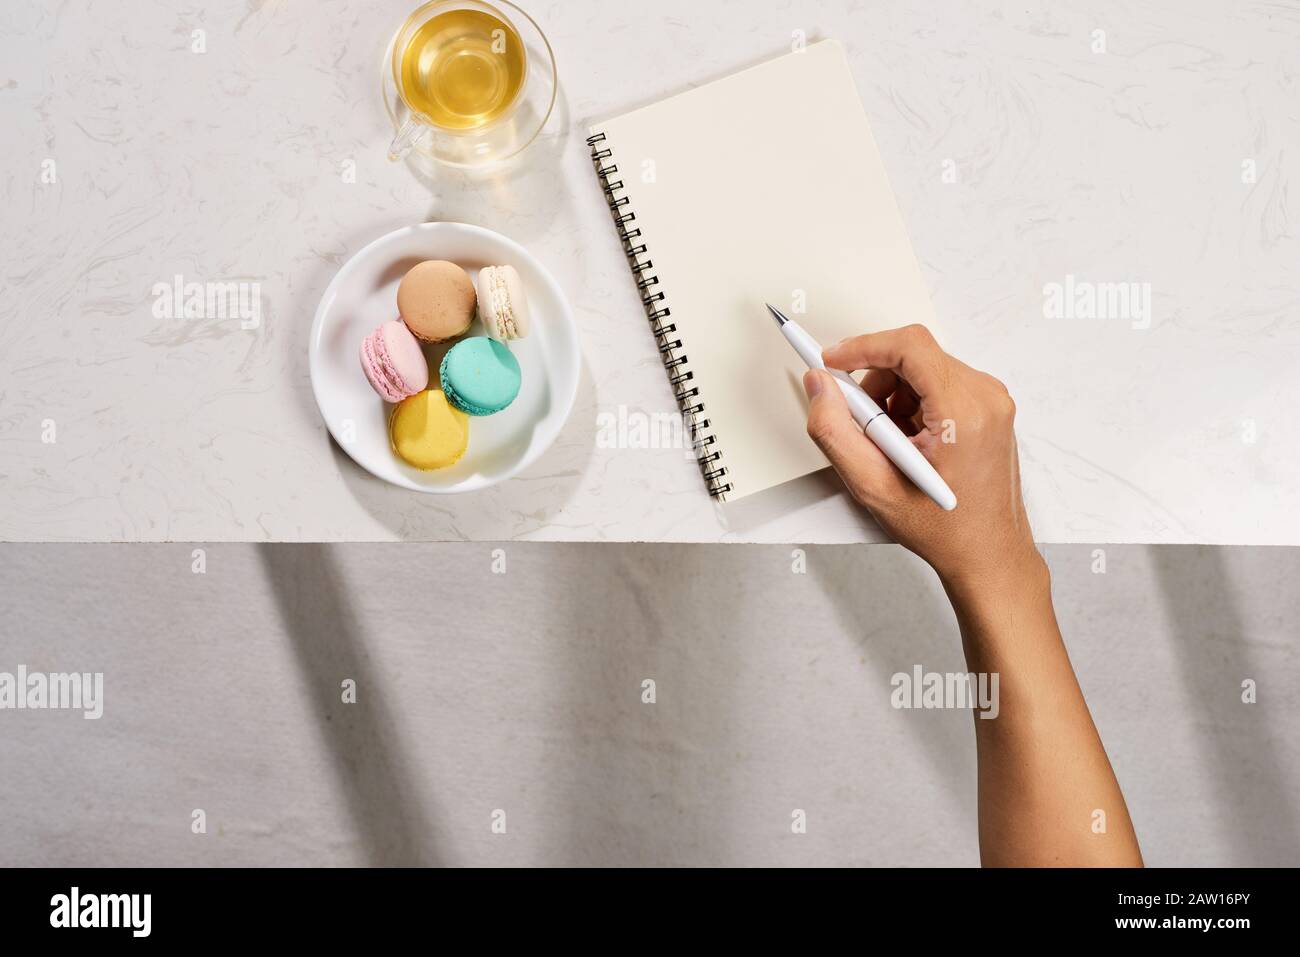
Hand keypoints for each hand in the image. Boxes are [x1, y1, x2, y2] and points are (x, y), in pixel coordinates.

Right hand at [804, 324, 1038, 586]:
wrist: (988, 554)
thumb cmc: (943, 528)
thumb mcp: (873, 486)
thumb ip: (835, 431)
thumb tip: (819, 385)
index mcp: (965, 412)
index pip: (910, 347)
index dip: (862, 347)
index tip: (830, 361)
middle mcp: (986, 397)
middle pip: (913, 356)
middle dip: (875, 382)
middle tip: (859, 423)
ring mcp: (992, 400)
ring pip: (923, 369)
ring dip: (892, 397)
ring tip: (888, 445)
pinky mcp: (988, 407)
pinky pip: (938, 383)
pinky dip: (911, 404)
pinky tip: (908, 443)